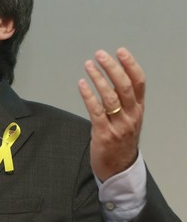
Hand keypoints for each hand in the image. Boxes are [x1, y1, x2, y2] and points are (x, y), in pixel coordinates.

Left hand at [78, 47, 144, 181]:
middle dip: (112, 68)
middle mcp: (131, 116)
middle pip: (125, 86)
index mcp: (138, 110)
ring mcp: (118, 125)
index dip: (130, 65)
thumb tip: (112, 77)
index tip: (121, 51)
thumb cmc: (121, 141)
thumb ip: (124, 101)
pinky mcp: (104, 133)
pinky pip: (96, 111)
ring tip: (88, 65)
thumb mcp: (129, 119)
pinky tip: (82, 84)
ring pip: (110, 97)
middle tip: (100, 54)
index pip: (139, 83)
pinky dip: (88, 95)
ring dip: (98, 78)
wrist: (119, 169)